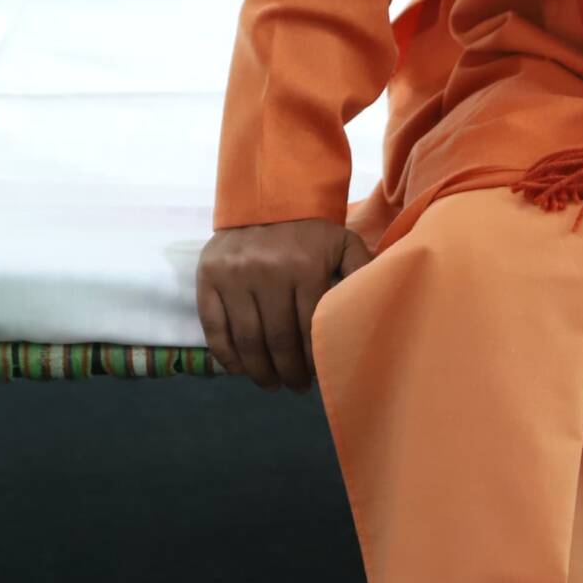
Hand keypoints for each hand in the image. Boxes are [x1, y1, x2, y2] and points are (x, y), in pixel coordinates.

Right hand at [197, 217, 373, 391]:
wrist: (267, 196)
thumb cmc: (310, 230)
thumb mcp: (344, 244)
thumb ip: (361, 274)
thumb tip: (373, 310)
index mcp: (305, 267)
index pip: (309, 330)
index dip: (313, 361)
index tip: (317, 378)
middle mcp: (267, 273)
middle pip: (277, 341)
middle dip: (289, 372)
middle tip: (295, 387)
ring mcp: (234, 276)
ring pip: (246, 340)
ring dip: (259, 371)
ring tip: (271, 384)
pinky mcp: (209, 278)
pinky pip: (214, 327)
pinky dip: (226, 355)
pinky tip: (240, 369)